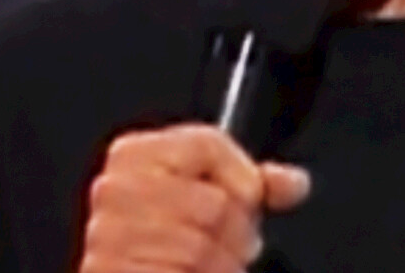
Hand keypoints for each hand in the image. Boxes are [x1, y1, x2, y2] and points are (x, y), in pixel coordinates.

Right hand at [80, 123, 311, 272]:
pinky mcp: (117, 269)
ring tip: (208, 267)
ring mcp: (111, 236)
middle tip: (225, 245)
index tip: (248, 198)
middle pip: (214, 201)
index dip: (242, 177)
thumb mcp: (211, 204)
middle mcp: (115, 190)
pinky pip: (185, 270)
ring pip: (201, 247)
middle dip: (235, 232)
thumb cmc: (167, 247)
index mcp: (133, 156)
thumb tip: (294, 183)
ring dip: (220, 266)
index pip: (205, 144)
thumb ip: (249, 186)